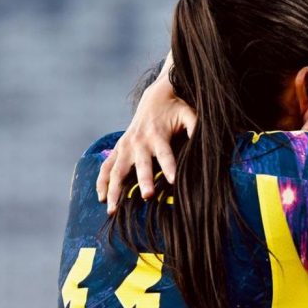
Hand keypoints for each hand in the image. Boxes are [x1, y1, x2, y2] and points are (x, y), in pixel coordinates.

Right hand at [97, 64, 195, 213]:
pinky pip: (106, 167)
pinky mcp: (119, 149)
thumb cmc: (176, 109)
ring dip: (114, 190)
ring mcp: (126, 146)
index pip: (165, 154)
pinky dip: (101, 182)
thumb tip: (207, 143)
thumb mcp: (189, 114)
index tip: (174, 181)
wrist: (155, 97)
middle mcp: (139, 142)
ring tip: (112, 210)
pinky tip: (100, 198)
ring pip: (116, 170)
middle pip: (140, 165)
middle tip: (148, 197)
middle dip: (144, 180)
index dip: (170, 166)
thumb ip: (196, 128)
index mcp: (157, 134)